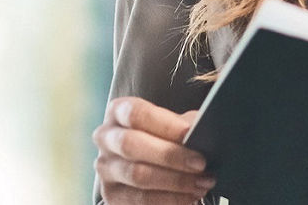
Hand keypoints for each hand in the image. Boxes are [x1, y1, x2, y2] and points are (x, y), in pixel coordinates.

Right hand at [93, 96, 215, 203]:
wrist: (152, 162)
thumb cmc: (166, 135)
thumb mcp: (174, 123)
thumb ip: (184, 124)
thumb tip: (201, 130)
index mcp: (119, 111)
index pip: (136, 113)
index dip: (164, 124)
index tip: (189, 133)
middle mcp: (106, 138)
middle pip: (132, 145)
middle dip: (171, 155)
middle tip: (201, 163)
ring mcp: (105, 169)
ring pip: (137, 175)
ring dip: (175, 181)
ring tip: (202, 182)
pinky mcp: (110, 195)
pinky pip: (139, 199)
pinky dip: (169, 199)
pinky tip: (190, 196)